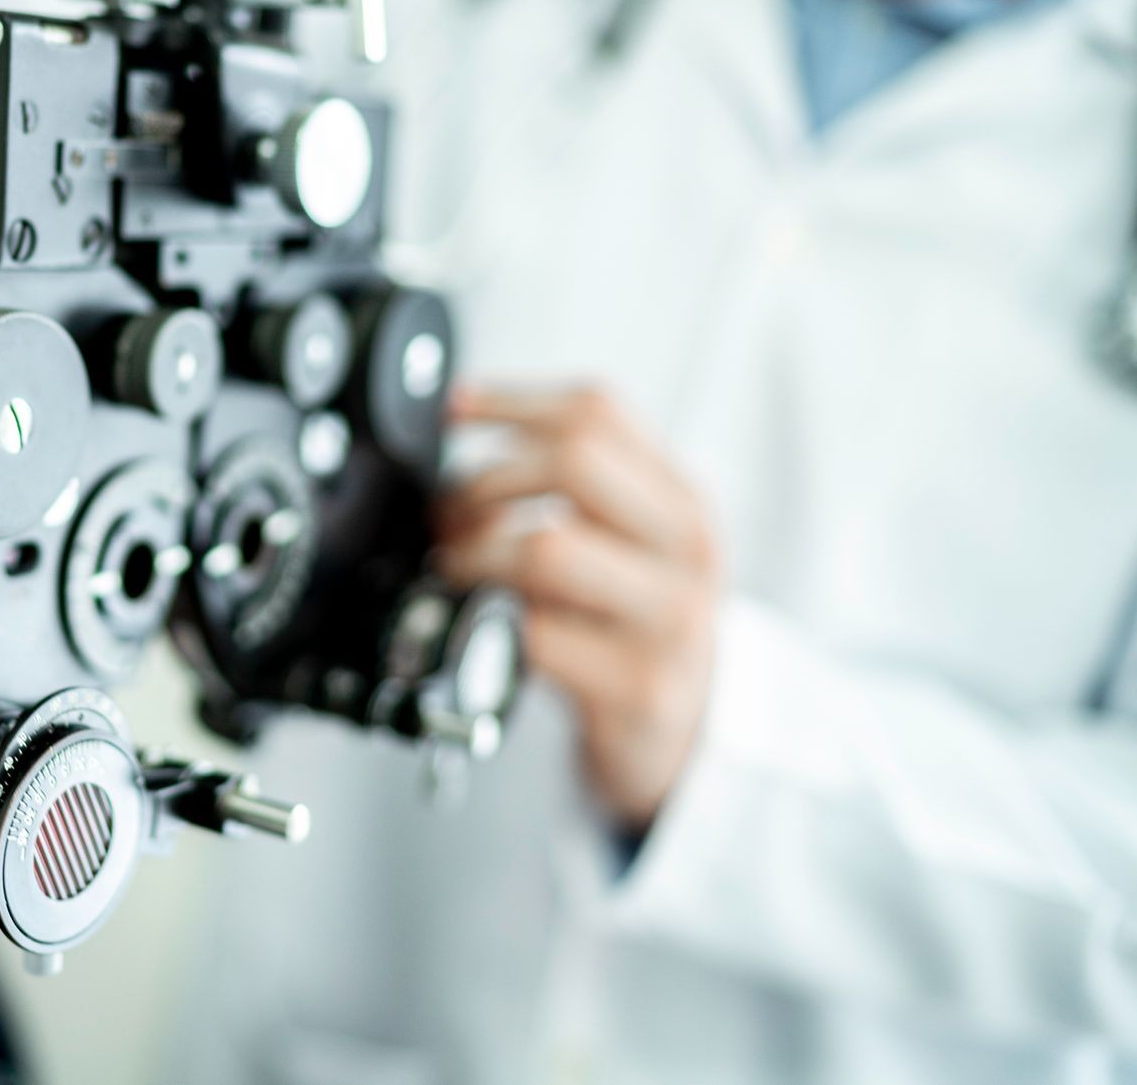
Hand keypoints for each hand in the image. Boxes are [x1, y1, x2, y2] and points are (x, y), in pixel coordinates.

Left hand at [434, 385, 721, 828]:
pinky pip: (537, 633)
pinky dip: (489, 621)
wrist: (682, 736)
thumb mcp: (630, 543)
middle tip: (450, 515)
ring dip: (476, 552)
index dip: (509, 400)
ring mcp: (669, 619)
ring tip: (457, 570)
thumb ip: (574, 488)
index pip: (597, 412)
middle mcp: (686, 548)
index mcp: (680, 498)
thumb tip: (462, 427)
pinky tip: (482, 624)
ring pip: (548, 546)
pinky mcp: (639, 687)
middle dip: (486, 478)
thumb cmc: (631, 628)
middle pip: (574, 460)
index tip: (452, 409)